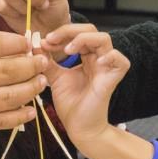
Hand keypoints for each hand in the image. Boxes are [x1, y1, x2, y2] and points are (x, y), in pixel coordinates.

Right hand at [0, 31, 47, 146]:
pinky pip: (0, 121)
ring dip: (30, 90)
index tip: (31, 42)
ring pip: (7, 98)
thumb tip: (24, 45)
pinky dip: (20, 116)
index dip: (18, 43)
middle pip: (5, 72)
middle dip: (31, 66)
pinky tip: (31, 109)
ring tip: (41, 82)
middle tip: (43, 63)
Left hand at [43, 24, 130, 155]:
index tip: (43, 41)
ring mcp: (106, 68)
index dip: (60, 33)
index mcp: (85, 56)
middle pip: (90, 30)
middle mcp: (97, 59)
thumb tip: (36, 43)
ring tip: (68, 49)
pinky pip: (121, 61)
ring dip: (84, 39)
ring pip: (104, 39)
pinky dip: (110, 56)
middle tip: (51, 39)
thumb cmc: (70, 104)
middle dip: (69, 30)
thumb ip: (46, 61)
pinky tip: (95, 62)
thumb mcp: (54, 78)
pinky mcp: (112, 79)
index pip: (77, 33)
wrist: (79, 128)